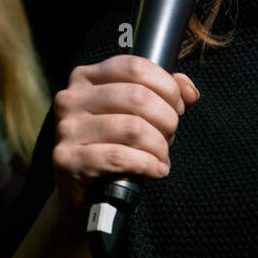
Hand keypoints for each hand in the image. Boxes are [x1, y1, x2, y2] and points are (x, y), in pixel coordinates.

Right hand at [52, 55, 199, 215]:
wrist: (81, 190)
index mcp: (86, 77)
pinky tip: (156, 169)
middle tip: (170, 135)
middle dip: (166, 118)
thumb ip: (164, 92)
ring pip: (132, 128)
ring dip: (159, 145)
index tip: (177, 105)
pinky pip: (119, 157)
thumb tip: (190, 91)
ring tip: (162, 156)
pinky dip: (147, 164)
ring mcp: (67, 129)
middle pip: (137, 96)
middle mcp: (72, 98)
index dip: (166, 86)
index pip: (135, 67)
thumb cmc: (110, 143)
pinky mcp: (67, 159)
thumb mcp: (132, 111)